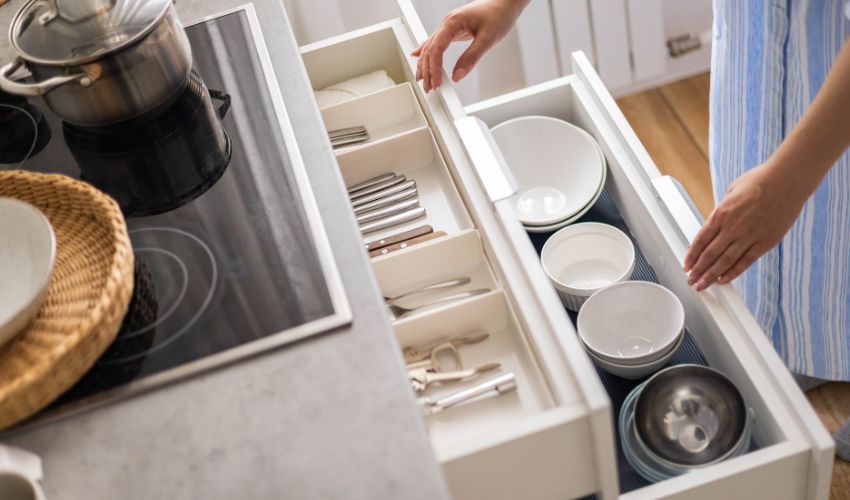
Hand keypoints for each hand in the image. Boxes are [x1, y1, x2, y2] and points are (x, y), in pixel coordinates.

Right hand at [412, 0, 527, 91]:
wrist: (505, 2)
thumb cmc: (499, 14)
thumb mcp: (488, 39)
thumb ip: (471, 58)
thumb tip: (457, 75)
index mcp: (453, 22)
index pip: (437, 48)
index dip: (434, 67)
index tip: (436, 82)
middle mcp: (447, 23)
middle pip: (430, 49)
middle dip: (427, 69)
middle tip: (428, 87)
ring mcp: (449, 25)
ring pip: (430, 46)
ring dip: (425, 64)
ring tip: (424, 80)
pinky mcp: (453, 29)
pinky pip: (436, 42)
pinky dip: (427, 52)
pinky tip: (418, 57)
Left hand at [683, 161, 808, 290]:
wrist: (787, 180)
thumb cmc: (760, 181)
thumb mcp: (731, 191)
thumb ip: (722, 209)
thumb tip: (715, 221)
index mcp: (721, 213)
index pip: (701, 240)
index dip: (692, 255)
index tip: (686, 265)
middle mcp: (732, 227)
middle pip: (710, 254)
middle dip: (698, 270)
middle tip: (691, 280)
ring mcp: (749, 236)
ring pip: (725, 261)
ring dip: (711, 275)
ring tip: (702, 285)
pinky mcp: (765, 242)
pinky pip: (746, 261)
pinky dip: (733, 272)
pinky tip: (723, 280)